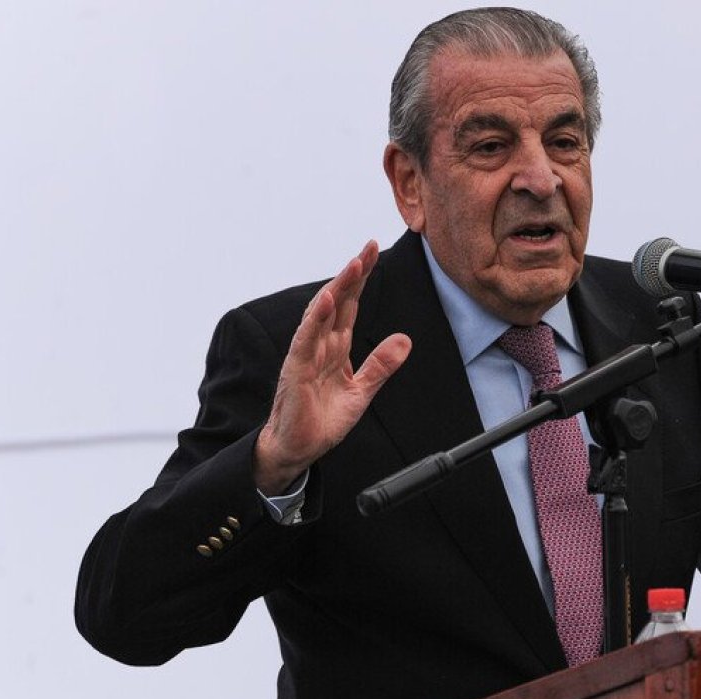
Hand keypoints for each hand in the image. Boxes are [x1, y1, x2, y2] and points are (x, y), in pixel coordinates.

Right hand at [254, 240, 411, 494]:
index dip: (361, 279)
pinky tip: (328, 300)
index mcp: (335, 347)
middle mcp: (319, 345)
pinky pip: (306, 339)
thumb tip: (405, 340)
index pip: (350, 305)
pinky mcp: (295, 370)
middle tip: (368, 247)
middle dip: (353, 274)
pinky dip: (316, 319)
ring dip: (338, 288)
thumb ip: (380, 365)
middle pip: (338, 301)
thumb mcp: (362, 391)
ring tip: (353, 264)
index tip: (373, 253)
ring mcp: (306, 355)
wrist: (298, 449)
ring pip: (322, 314)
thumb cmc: (322, 420)